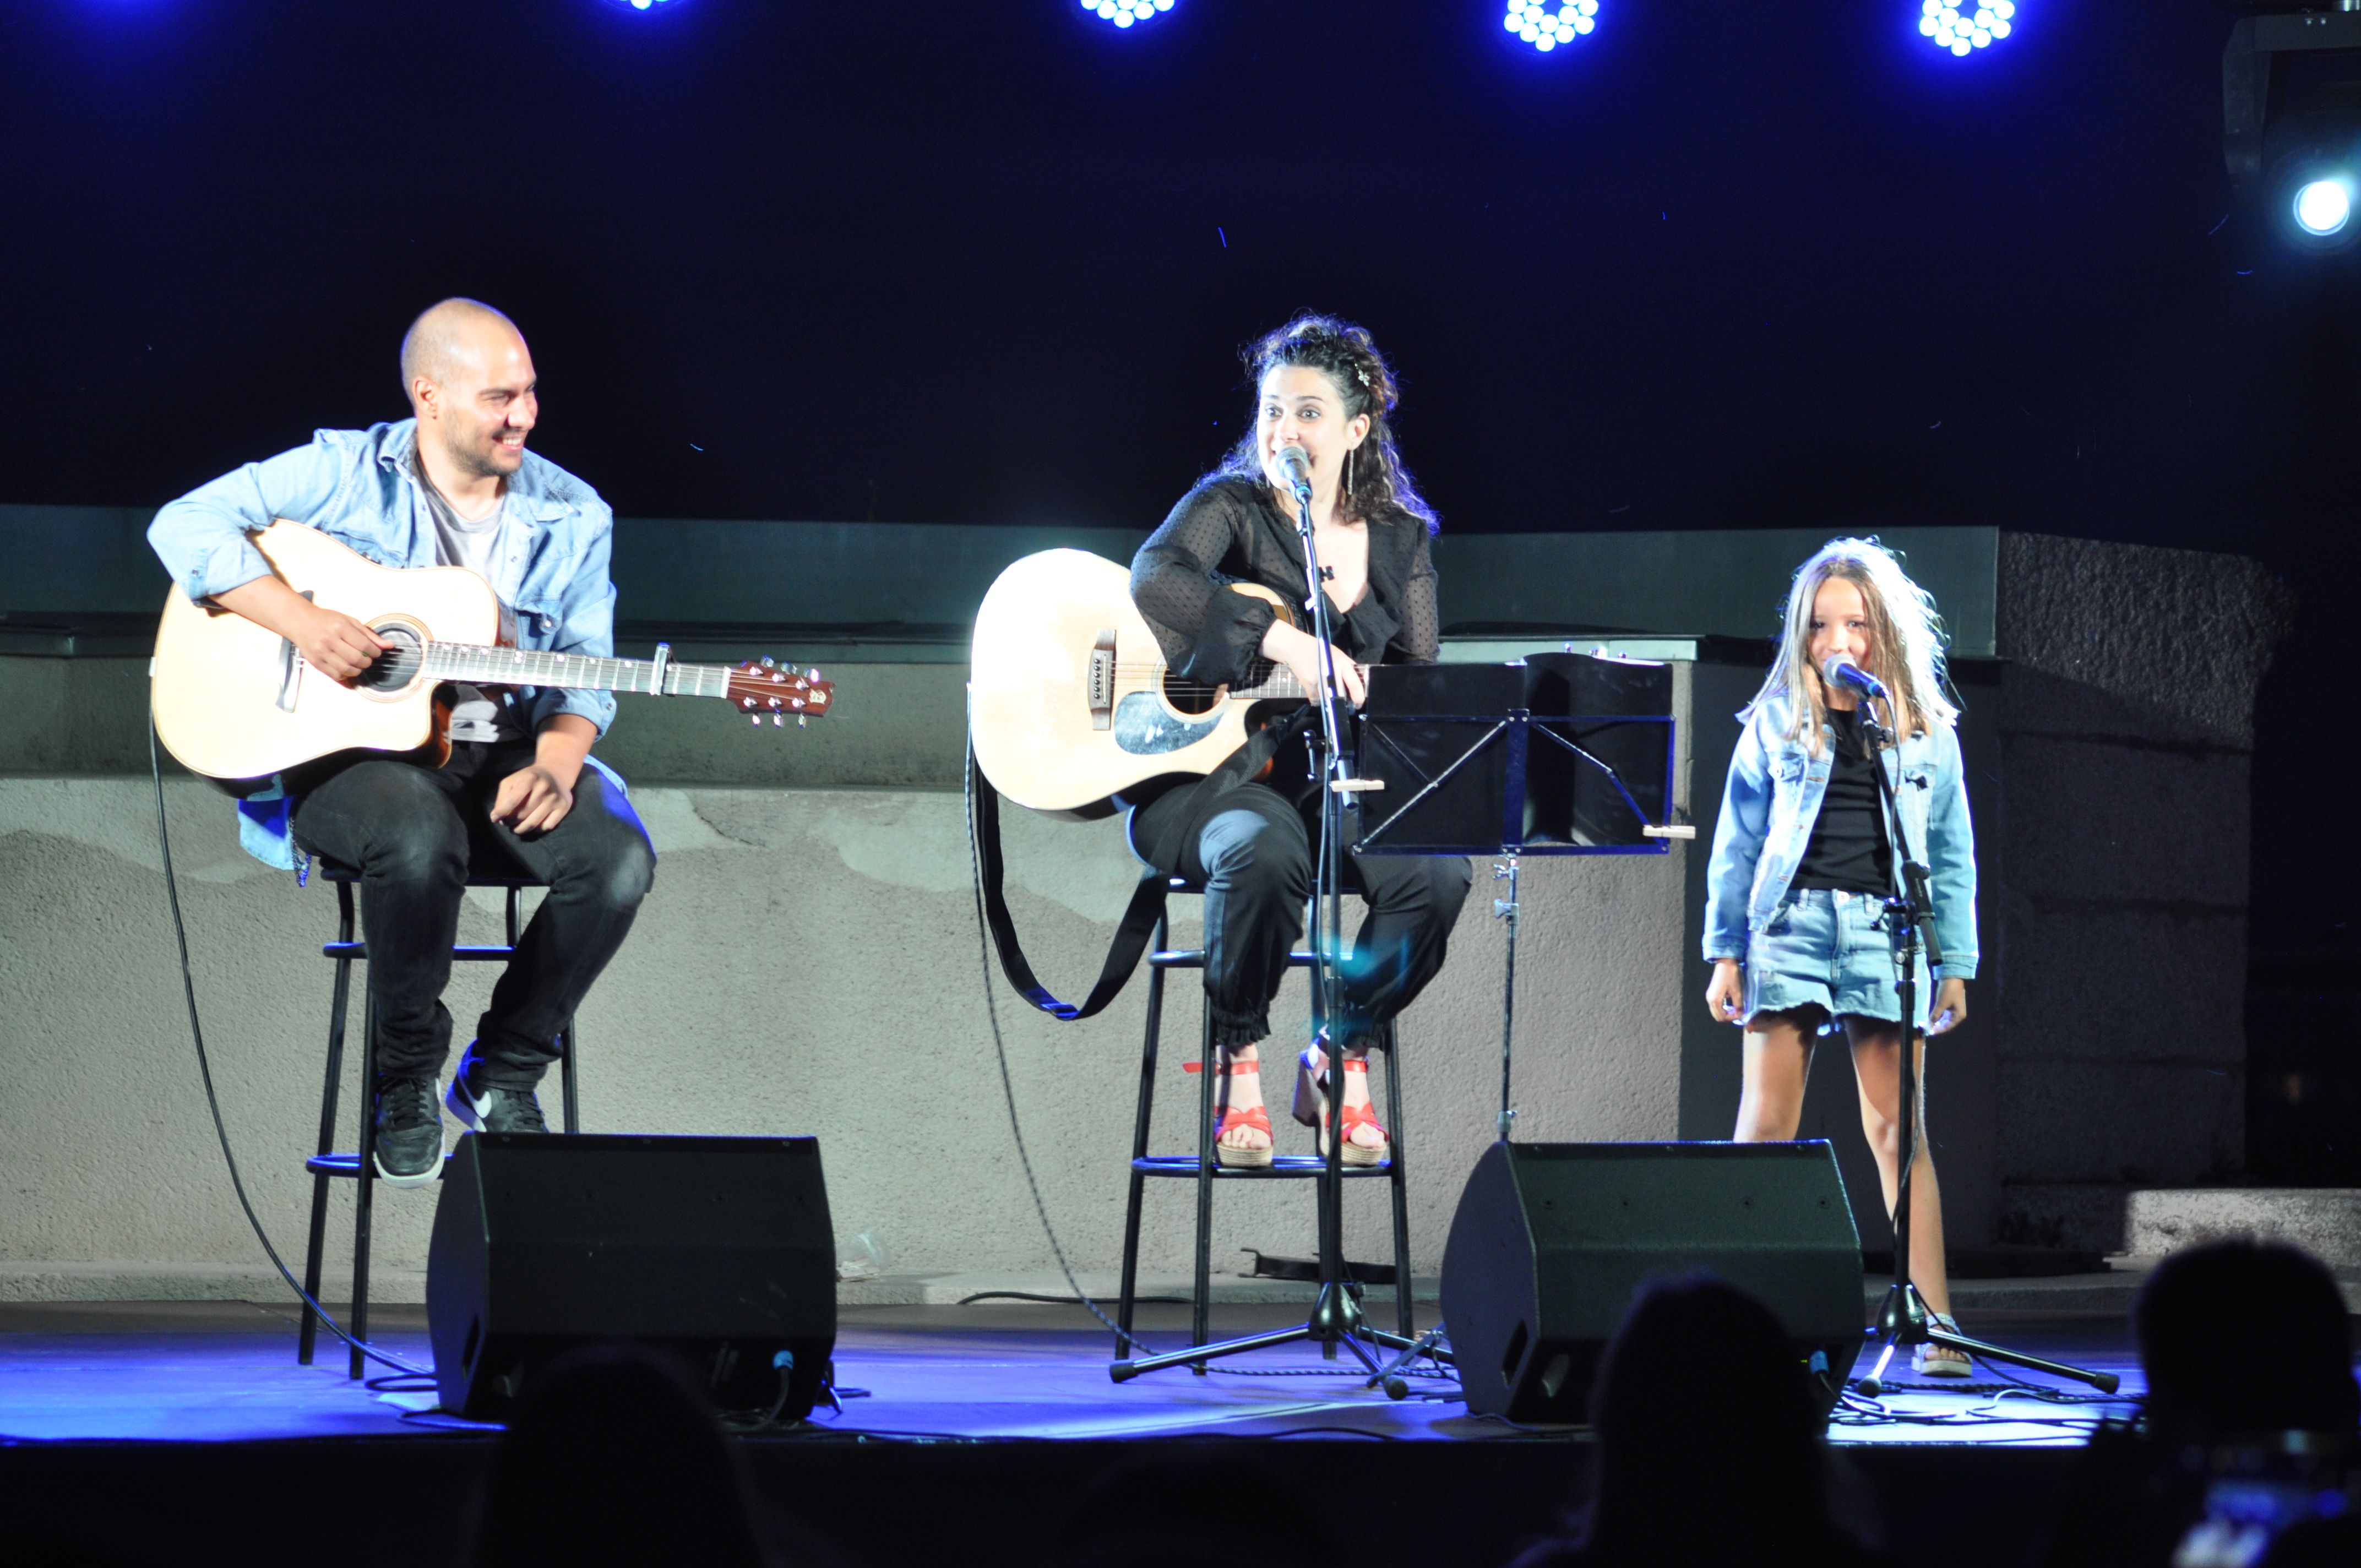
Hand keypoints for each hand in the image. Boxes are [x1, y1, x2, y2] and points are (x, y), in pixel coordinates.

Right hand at [213, 575, 390, 685]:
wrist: (300, 622)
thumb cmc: (326, 620)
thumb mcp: (349, 621)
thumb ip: (369, 635)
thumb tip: (389, 645)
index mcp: (339, 628)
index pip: (365, 645)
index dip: (375, 652)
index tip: (376, 652)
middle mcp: (329, 641)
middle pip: (357, 659)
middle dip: (367, 662)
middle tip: (367, 658)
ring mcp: (321, 653)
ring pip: (348, 670)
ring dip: (358, 670)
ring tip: (358, 663)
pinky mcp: (316, 663)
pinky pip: (336, 675)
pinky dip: (345, 674)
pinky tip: (346, 667)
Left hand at [491, 764, 574, 834]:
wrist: (556, 773)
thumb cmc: (529, 779)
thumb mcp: (512, 780)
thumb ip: (503, 797)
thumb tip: (496, 817)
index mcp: (530, 778)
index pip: (513, 799)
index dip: (502, 812)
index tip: (495, 819)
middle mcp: (544, 787)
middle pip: (522, 814)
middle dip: (510, 822)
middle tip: (506, 823)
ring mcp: (555, 798)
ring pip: (533, 823)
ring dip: (520, 829)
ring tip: (515, 828)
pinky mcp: (564, 806)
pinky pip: (546, 826)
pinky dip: (536, 830)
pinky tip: (532, 825)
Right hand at [1263, 621, 1365, 705]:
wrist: (1295, 646)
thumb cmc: (1319, 650)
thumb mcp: (1337, 654)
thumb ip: (1347, 667)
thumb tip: (1357, 682)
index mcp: (1342, 663)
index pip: (1354, 683)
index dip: (1358, 697)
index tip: (1358, 704)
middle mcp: (1332, 670)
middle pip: (1340, 695)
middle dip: (1342, 702)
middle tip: (1341, 704)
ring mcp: (1319, 677)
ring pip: (1328, 699)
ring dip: (1328, 701)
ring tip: (1326, 695)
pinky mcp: (1308, 682)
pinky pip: (1315, 699)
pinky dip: (1316, 700)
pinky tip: (1315, 692)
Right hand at [1705, 958, 1746, 1025]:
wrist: (1725, 962)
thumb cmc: (1731, 976)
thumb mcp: (1737, 992)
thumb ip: (1738, 1005)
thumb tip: (1741, 1014)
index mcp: (1715, 1000)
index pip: (1722, 1017)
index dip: (1732, 1018)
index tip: (1741, 1014)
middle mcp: (1710, 1000)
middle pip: (1717, 1016)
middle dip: (1728, 1017)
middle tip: (1738, 1013)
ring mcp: (1709, 996)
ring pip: (1716, 1011)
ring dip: (1725, 1013)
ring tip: (1735, 1009)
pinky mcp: (1711, 993)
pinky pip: (1716, 1006)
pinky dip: (1723, 1008)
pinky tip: (1730, 1004)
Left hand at [1926, 977, 1967, 1035]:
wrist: (1952, 977)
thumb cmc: (1949, 991)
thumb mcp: (1941, 1004)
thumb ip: (1935, 1015)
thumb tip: (1929, 1025)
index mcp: (1958, 1016)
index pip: (1947, 1027)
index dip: (1938, 1030)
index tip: (1929, 1032)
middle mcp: (1957, 1014)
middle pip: (1946, 1024)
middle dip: (1936, 1026)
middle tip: (1926, 1028)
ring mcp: (1953, 1010)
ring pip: (1943, 1019)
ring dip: (1936, 1021)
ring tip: (1927, 1024)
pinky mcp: (1949, 1005)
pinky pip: (1943, 1014)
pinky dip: (1937, 1016)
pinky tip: (1930, 1018)